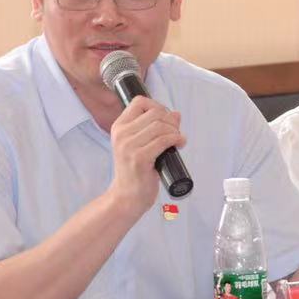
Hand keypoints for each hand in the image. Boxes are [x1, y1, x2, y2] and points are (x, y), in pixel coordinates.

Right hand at [106, 95, 185, 220]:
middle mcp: (121, 134)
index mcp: (119, 127)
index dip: (157, 106)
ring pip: (160, 126)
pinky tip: (180, 143)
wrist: (126, 197)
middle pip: (154, 113)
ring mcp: (129, 146)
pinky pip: (164, 140)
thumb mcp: (139, 145)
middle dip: (170, 121)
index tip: (165, 119)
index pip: (139, 102)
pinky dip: (176, 139)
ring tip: (178, 139)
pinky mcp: (139, 158)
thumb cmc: (135, 172)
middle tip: (176, 132)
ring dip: (175, 131)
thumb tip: (175, 114)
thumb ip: (153, 128)